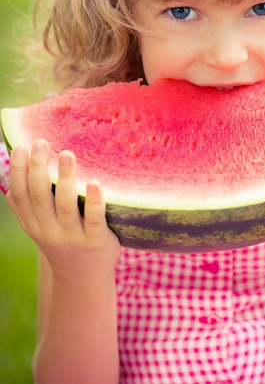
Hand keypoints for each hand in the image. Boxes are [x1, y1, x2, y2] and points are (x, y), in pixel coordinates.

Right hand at [6, 140, 119, 284]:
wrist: (83, 279)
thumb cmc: (62, 241)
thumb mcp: (39, 226)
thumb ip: (27, 204)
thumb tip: (11, 169)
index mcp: (33, 224)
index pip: (20, 196)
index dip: (18, 171)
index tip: (22, 147)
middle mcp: (49, 231)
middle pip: (40, 196)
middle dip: (38, 168)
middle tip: (42, 142)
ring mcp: (72, 237)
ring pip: (65, 205)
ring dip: (65, 178)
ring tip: (67, 154)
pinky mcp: (95, 242)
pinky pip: (94, 219)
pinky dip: (94, 200)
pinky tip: (94, 182)